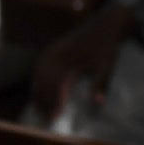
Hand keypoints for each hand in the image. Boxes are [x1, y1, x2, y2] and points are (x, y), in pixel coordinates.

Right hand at [31, 3, 136, 117]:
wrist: (104, 25)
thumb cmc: (106, 46)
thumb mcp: (106, 65)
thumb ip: (100, 84)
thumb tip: (97, 104)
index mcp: (64, 57)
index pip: (52, 84)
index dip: (52, 101)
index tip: (55, 117)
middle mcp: (52, 54)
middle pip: (41, 82)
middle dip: (43, 101)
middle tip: (48, 119)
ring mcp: (49, 52)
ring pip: (37, 77)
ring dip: (38, 94)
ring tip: (42, 110)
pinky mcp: (50, 52)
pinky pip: (39, 71)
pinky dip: (39, 84)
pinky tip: (41, 95)